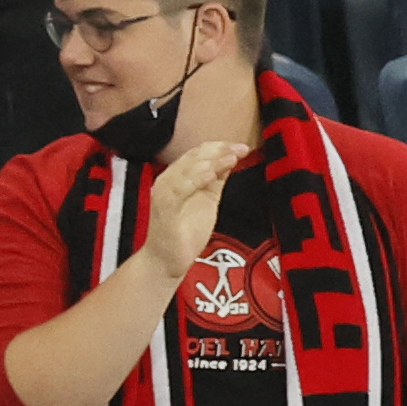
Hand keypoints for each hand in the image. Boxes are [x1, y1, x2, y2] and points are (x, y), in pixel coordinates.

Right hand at [142, 139, 248, 284]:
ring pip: (185, 170)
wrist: (168, 259)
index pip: (198, 154)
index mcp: (179, 177)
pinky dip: (194, 180)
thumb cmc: (185, 230)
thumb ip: (216, 180)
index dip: (220, 147)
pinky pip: (177, 190)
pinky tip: (211, 174)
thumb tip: (230, 159)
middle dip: (219, 150)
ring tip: (230, 157)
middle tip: (241, 148)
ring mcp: (164, 194)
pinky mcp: (163, 209)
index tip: (242, 146)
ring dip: (210, 161)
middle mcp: (169, 181)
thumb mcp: (208, 199)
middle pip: (193, 157)